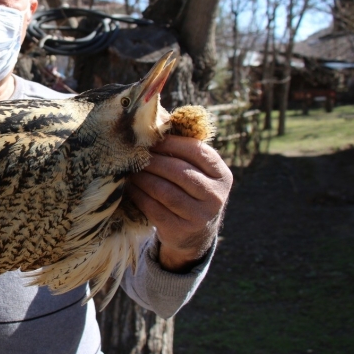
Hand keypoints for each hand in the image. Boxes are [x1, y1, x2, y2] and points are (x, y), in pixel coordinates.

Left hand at [128, 135, 232, 272]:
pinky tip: (131, 187)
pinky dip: (139, 196)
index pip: (197, 151)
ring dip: (143, 178)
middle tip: (135, 154)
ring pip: (165, 191)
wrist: (195, 234)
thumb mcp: (198, 172)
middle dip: (153, 161)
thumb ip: (184, 151)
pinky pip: (154, 209)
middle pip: (179, 172)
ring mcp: (200, 215)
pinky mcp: (182, 231)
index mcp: (222, 174)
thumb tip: (155, 120)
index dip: (171, 142)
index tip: (151, 138)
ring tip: (130, 170)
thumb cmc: (190, 191)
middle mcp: (216, 195)